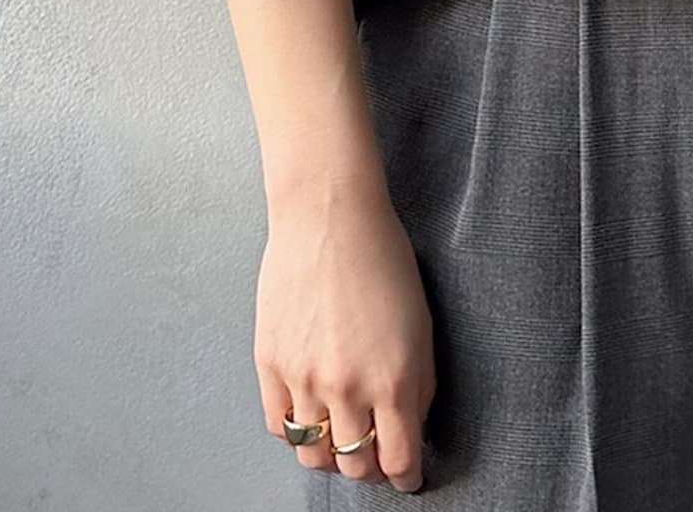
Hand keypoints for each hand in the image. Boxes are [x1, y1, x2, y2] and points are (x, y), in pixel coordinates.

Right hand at [256, 171, 435, 492]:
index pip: (399, 459)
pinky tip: (312, 419)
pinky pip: (281, 427)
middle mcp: (348, 386)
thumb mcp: (421, 321)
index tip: (408, 477)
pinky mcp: (271, 365)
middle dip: (372, 469)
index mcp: (395, 376)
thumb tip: (412, 424)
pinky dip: (297, 434)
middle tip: (378, 459)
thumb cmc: (380, 256)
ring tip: (344, 441)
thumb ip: (419, 381)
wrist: (328, 216)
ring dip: (334, 456)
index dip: (406, 477)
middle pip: (357, 465)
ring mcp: (305, 379)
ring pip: (315, 455)